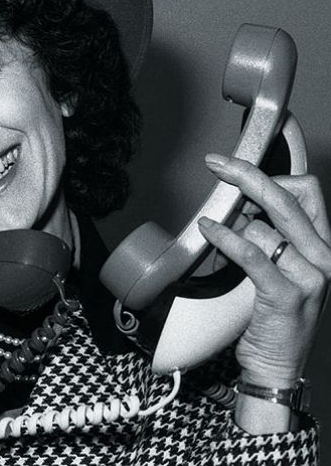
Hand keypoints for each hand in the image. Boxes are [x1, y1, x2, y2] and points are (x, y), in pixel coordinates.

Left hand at [198, 153, 329, 388]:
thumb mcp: (283, 268)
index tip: (238, 167)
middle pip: (286, 197)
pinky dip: (224, 237)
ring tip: (216, 234)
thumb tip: (240, 203)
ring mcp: (311, 275)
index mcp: (325, 244)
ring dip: (231, 225)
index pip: (307, 190)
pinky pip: (250, 252)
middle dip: (246, 173)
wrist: (278, 365)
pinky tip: (208, 230)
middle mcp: (325, 256)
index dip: (271, 175)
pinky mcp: (287, 294)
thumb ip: (272, 234)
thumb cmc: (274, 315)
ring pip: (262, 226)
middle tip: (215, 163)